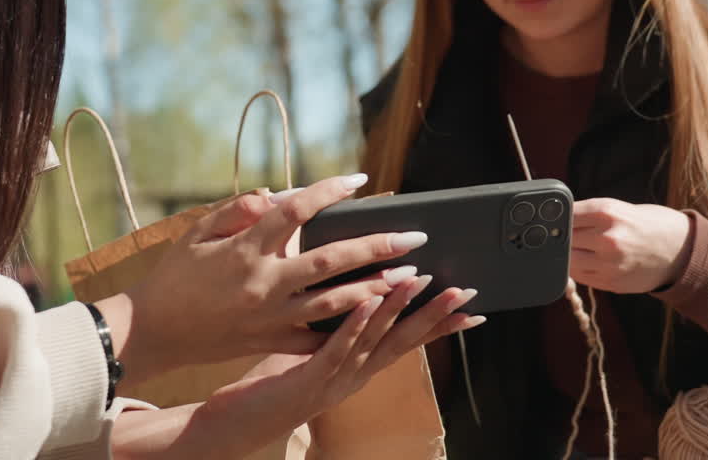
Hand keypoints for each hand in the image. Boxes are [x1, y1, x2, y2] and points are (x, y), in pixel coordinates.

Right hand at [96, 174, 428, 383]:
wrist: (151, 332)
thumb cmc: (176, 275)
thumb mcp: (197, 232)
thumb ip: (238, 209)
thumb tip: (275, 193)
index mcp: (246, 249)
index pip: (296, 210)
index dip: (330, 190)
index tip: (360, 179)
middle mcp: (264, 282)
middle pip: (331, 260)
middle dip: (377, 247)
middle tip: (414, 237)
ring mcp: (270, 316)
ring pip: (334, 302)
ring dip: (376, 288)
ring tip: (411, 277)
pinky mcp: (270, 341)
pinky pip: (316, 336)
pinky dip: (346, 327)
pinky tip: (375, 317)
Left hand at [109, 277, 481, 459]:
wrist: (236, 426)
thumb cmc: (272, 386)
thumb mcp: (313, 353)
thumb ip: (335, 327)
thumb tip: (353, 291)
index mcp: (359, 369)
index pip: (407, 343)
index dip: (439, 325)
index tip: (471, 308)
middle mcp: (355, 377)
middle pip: (403, 343)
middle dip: (435, 316)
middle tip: (465, 292)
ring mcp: (334, 380)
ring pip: (375, 341)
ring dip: (399, 309)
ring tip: (421, 281)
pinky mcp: (308, 379)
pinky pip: (336, 348)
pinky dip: (355, 324)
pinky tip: (367, 301)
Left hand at [569, 198, 690, 292]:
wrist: (679, 250)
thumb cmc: (647, 224)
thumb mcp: (619, 209)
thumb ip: (589, 215)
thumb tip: (557, 221)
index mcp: (608, 212)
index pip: (566, 215)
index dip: (558, 218)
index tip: (556, 220)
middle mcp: (607, 238)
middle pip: (564, 239)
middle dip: (562, 238)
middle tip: (565, 236)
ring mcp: (609, 263)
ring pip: (568, 261)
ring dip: (569, 256)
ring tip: (579, 249)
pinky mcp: (611, 282)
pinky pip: (581, 276)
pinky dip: (579, 269)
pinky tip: (590, 261)